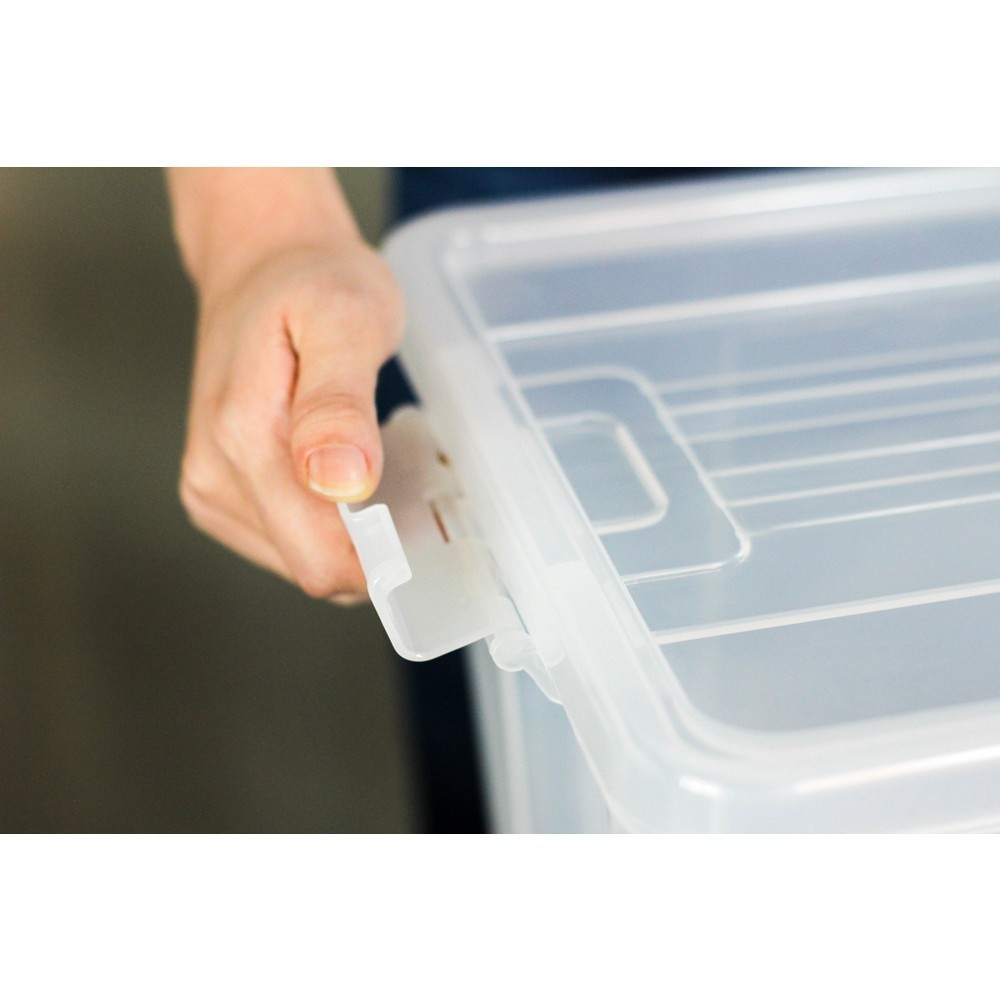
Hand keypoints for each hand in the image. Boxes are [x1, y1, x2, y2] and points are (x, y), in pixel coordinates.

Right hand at [170, 170, 403, 602]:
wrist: (262, 261)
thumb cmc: (311, 282)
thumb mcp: (345, 318)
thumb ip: (339, 404)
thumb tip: (340, 484)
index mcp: (241, 442)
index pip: (320, 560)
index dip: (383, 557)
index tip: (428, 519)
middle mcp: (214, 479)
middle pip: (315, 569)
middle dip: (374, 547)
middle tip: (416, 484)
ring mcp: (212, 491)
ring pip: (305, 561)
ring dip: (354, 535)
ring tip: (380, 468)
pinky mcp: (222, 495)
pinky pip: (292, 542)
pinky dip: (332, 524)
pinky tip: (351, 476)